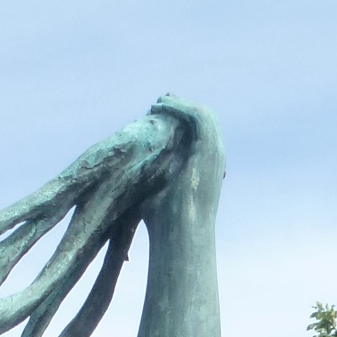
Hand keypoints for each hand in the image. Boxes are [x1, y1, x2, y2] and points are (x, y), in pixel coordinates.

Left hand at [145, 96, 224, 224]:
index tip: (155, 115)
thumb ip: (148, 171)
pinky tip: (163, 106)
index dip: (178, 120)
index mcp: (204, 165)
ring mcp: (215, 152)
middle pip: (202, 120)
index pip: (196, 133)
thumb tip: (122, 166)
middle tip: (157, 104)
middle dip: (180, 108)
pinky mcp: (210, 149)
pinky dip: (181, 107)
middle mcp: (213, 156)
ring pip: (202, 114)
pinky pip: (199, 117)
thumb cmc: (163, 221)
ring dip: (179, 104)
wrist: (180, 233)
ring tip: (158, 103)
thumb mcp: (153, 187)